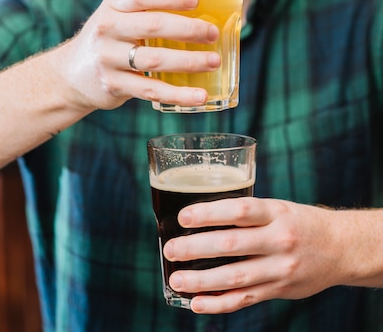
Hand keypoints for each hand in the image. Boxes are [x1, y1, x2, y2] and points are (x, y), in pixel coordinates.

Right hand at [53, 0, 219, 111]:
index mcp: (113, 5)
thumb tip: (205, 13)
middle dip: (188, 29)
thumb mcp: (119, 16)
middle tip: (212, 33)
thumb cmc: (111, 39)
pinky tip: (200, 96)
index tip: (196, 0)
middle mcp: (107, 29)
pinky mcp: (114, 85)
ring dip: (188, 61)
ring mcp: (108, 59)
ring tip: (214, 61)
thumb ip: (149, 12)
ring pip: (154, 60)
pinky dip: (179, 94)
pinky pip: (151, 90)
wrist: (71, 74)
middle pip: (152, 26)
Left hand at [162, 197, 351, 313]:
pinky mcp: (280, 290)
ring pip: (235, 276)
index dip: (210, 213)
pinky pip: (245, 299)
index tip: (183, 216)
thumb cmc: (300, 222)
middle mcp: (279, 240)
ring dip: (201, 281)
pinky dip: (219, 304)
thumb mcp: (278, 207)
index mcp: (276, 213)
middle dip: (196, 248)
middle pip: (232, 244)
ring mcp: (280, 268)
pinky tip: (197, 303)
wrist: (341, 248)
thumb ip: (247, 214)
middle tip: (171, 249)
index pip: (240, 210)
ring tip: (176, 279)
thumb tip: (202, 219)